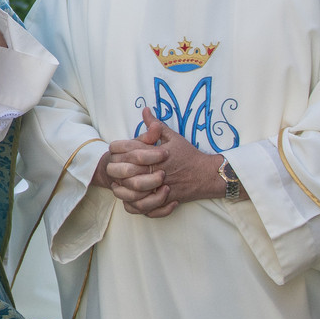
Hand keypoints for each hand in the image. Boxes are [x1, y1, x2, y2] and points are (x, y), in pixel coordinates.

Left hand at [93, 114, 227, 217]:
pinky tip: (130, 199)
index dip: (117, 150)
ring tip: (118, 185)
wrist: (206, 175)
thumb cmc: (189, 155)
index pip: (128, 150)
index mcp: (155, 154)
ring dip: (122, 190)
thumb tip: (145, 110)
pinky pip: (143, 208)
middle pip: (126, 172)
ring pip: (132, 193)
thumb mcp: (173, 137)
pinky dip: (134, 206)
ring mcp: (159, 188)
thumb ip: (156, 125)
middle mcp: (155, 171)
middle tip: (112, 169)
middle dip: (117, 170)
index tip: (115, 151)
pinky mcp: (163, 201)